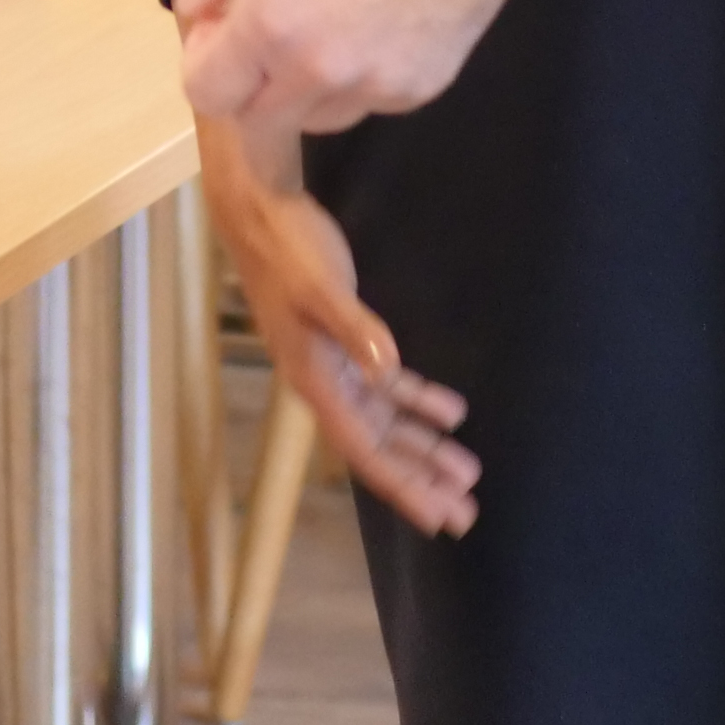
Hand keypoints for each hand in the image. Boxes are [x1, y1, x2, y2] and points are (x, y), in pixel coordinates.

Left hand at [174, 0, 509, 138]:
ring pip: (314, 118)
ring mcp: (373, 89)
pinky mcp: (417, 91)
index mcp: (272, 25)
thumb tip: (195, 12)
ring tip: (324, 24)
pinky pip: (366, 103)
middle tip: (269, 27)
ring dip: (301, 88)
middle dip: (250, 82)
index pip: (208, 93)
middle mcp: (318, 74)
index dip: (204, 63)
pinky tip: (370, 27)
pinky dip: (355, 80)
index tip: (222, 28)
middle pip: (257, 121)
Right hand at [197, 115, 478, 538]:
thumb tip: (387, 373)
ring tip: (465, 472)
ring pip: (384, 420)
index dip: (402, 485)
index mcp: (315, 380)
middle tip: (466, 512)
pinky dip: (415, 399)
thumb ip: (354, 329)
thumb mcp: (320, 286)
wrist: (257, 208)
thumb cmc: (286, 247)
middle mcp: (324, 382)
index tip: (438, 517)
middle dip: (421, 479)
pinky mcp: (342, 339)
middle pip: (378, 446)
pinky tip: (448, 412)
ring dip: (423, 445)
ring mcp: (332, 363)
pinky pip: (384, 384)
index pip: (364, 449)